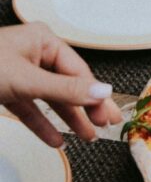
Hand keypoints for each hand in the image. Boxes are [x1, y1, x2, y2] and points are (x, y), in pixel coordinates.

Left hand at [0, 23, 121, 146]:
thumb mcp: (26, 80)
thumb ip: (66, 89)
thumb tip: (103, 92)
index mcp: (43, 41)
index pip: (79, 71)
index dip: (96, 95)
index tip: (109, 115)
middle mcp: (34, 54)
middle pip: (69, 85)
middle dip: (85, 109)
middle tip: (105, 127)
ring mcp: (19, 73)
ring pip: (52, 99)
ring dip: (68, 120)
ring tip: (86, 138)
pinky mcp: (6, 90)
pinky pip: (31, 109)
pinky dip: (42, 125)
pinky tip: (55, 140)